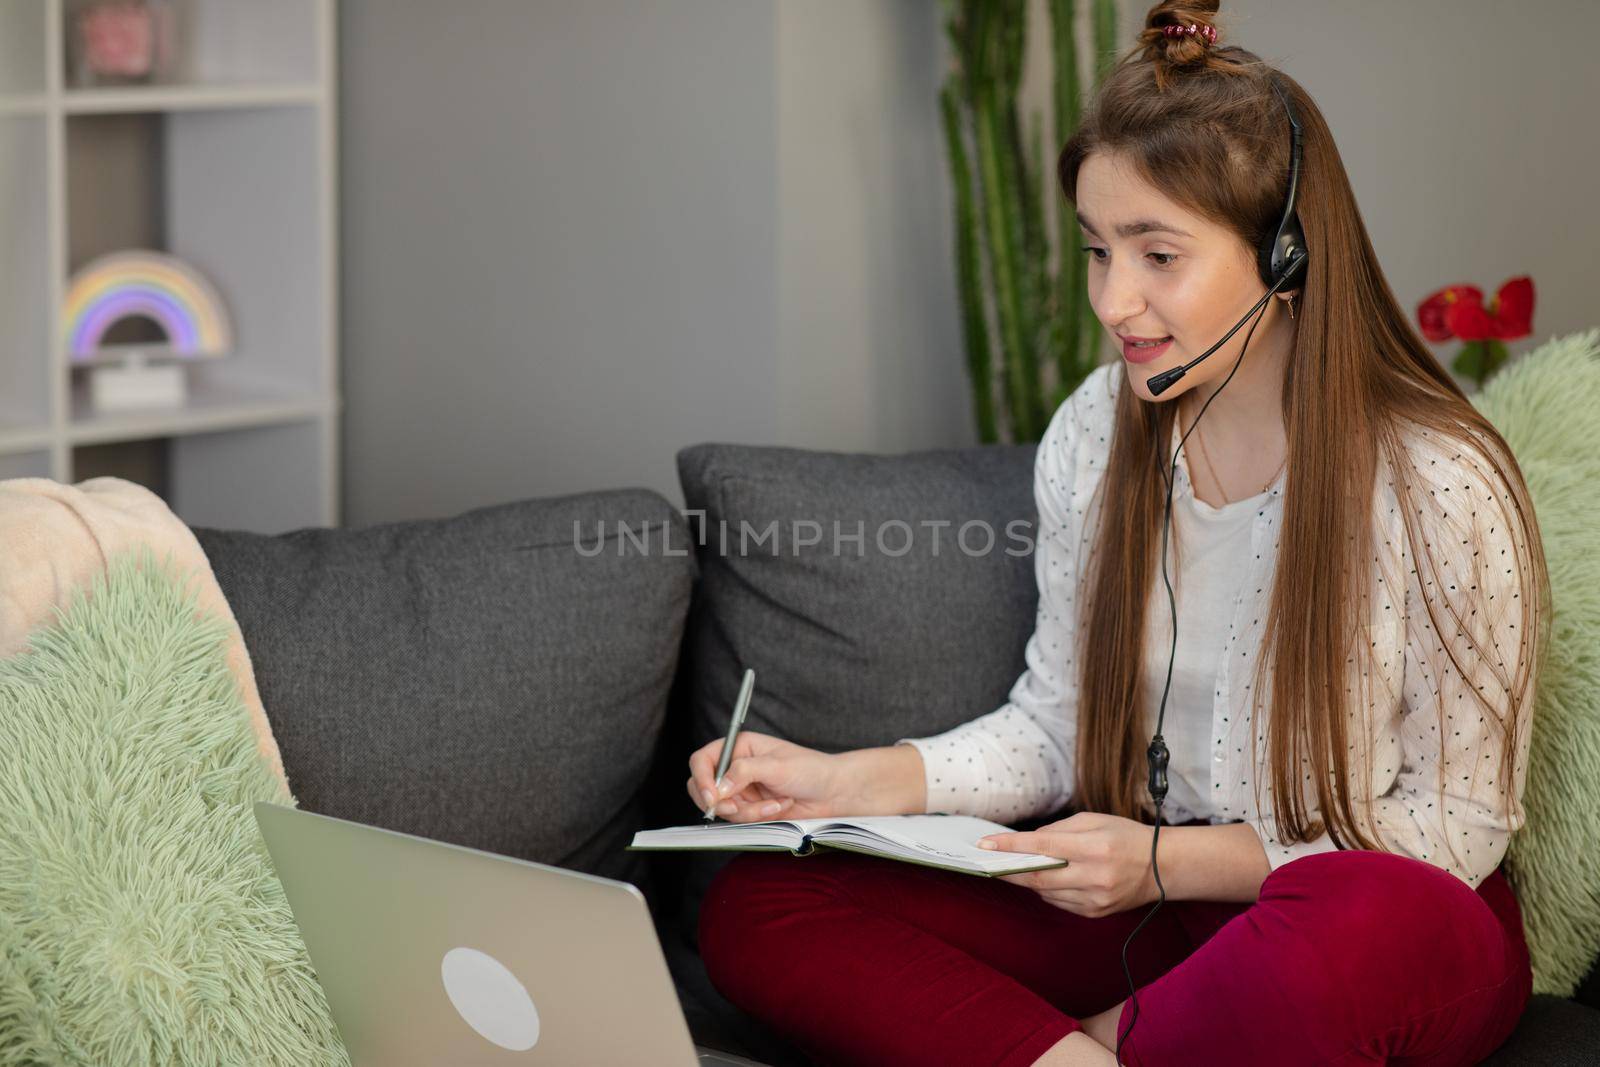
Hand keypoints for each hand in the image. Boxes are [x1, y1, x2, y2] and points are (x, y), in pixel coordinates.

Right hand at [685, 730, 845, 821]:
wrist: (833, 793)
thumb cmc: (811, 770)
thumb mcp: (777, 766)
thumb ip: (744, 772)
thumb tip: (718, 788)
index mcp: (739, 747)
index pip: (703, 760)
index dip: (702, 778)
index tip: (713, 796)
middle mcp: (736, 768)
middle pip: (703, 787)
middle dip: (718, 801)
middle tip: (735, 808)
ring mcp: (742, 790)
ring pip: (723, 808)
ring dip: (748, 811)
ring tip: (774, 804)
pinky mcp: (751, 809)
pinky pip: (740, 820)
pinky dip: (758, 817)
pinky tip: (779, 807)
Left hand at [976, 811, 1158, 917]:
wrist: (1162, 868)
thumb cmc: (1126, 837)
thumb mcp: (1095, 820)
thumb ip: (1059, 829)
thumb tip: (1029, 841)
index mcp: (1095, 848)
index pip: (1043, 846)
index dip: (1011, 846)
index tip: (986, 844)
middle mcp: (1095, 876)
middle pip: (1038, 877)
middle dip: (1009, 870)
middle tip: (989, 862)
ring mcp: (1095, 899)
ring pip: (1046, 892)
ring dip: (1029, 880)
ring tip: (1020, 867)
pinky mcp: (1095, 913)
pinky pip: (1060, 903)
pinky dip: (1048, 890)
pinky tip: (1051, 879)